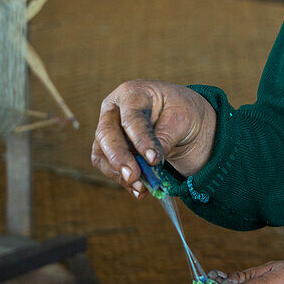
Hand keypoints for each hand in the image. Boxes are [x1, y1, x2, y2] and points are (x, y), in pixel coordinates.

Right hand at [91, 80, 216, 195]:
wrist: (180, 118)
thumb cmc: (180, 110)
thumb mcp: (182, 117)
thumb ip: (165, 137)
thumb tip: (151, 163)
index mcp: (132, 93)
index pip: (132, 118)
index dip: (142, 140)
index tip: (154, 160)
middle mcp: (113, 110)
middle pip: (106, 134)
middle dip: (119, 158)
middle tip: (134, 177)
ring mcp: (108, 129)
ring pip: (102, 154)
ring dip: (119, 174)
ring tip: (141, 188)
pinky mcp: (108, 149)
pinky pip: (107, 167)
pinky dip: (122, 181)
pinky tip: (139, 190)